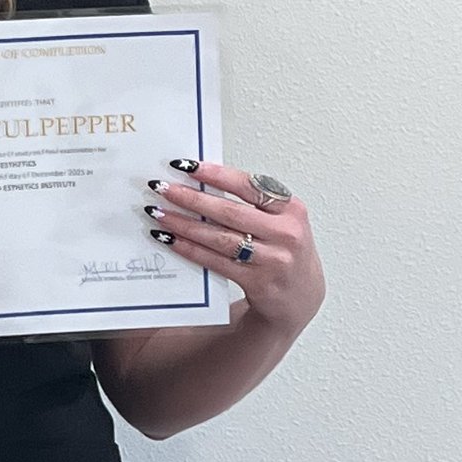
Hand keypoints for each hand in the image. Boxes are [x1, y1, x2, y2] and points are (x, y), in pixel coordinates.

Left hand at [146, 160, 324, 339]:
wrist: (302, 296)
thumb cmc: (284, 250)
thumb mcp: (281, 220)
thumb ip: (252, 203)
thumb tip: (202, 181)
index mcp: (291, 209)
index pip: (248, 185)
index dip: (215, 174)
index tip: (186, 166)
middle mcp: (285, 233)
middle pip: (230, 212)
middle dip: (191, 199)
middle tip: (163, 188)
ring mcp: (273, 260)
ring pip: (219, 238)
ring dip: (184, 225)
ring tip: (159, 213)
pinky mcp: (258, 282)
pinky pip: (216, 262)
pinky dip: (190, 249)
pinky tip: (172, 240)